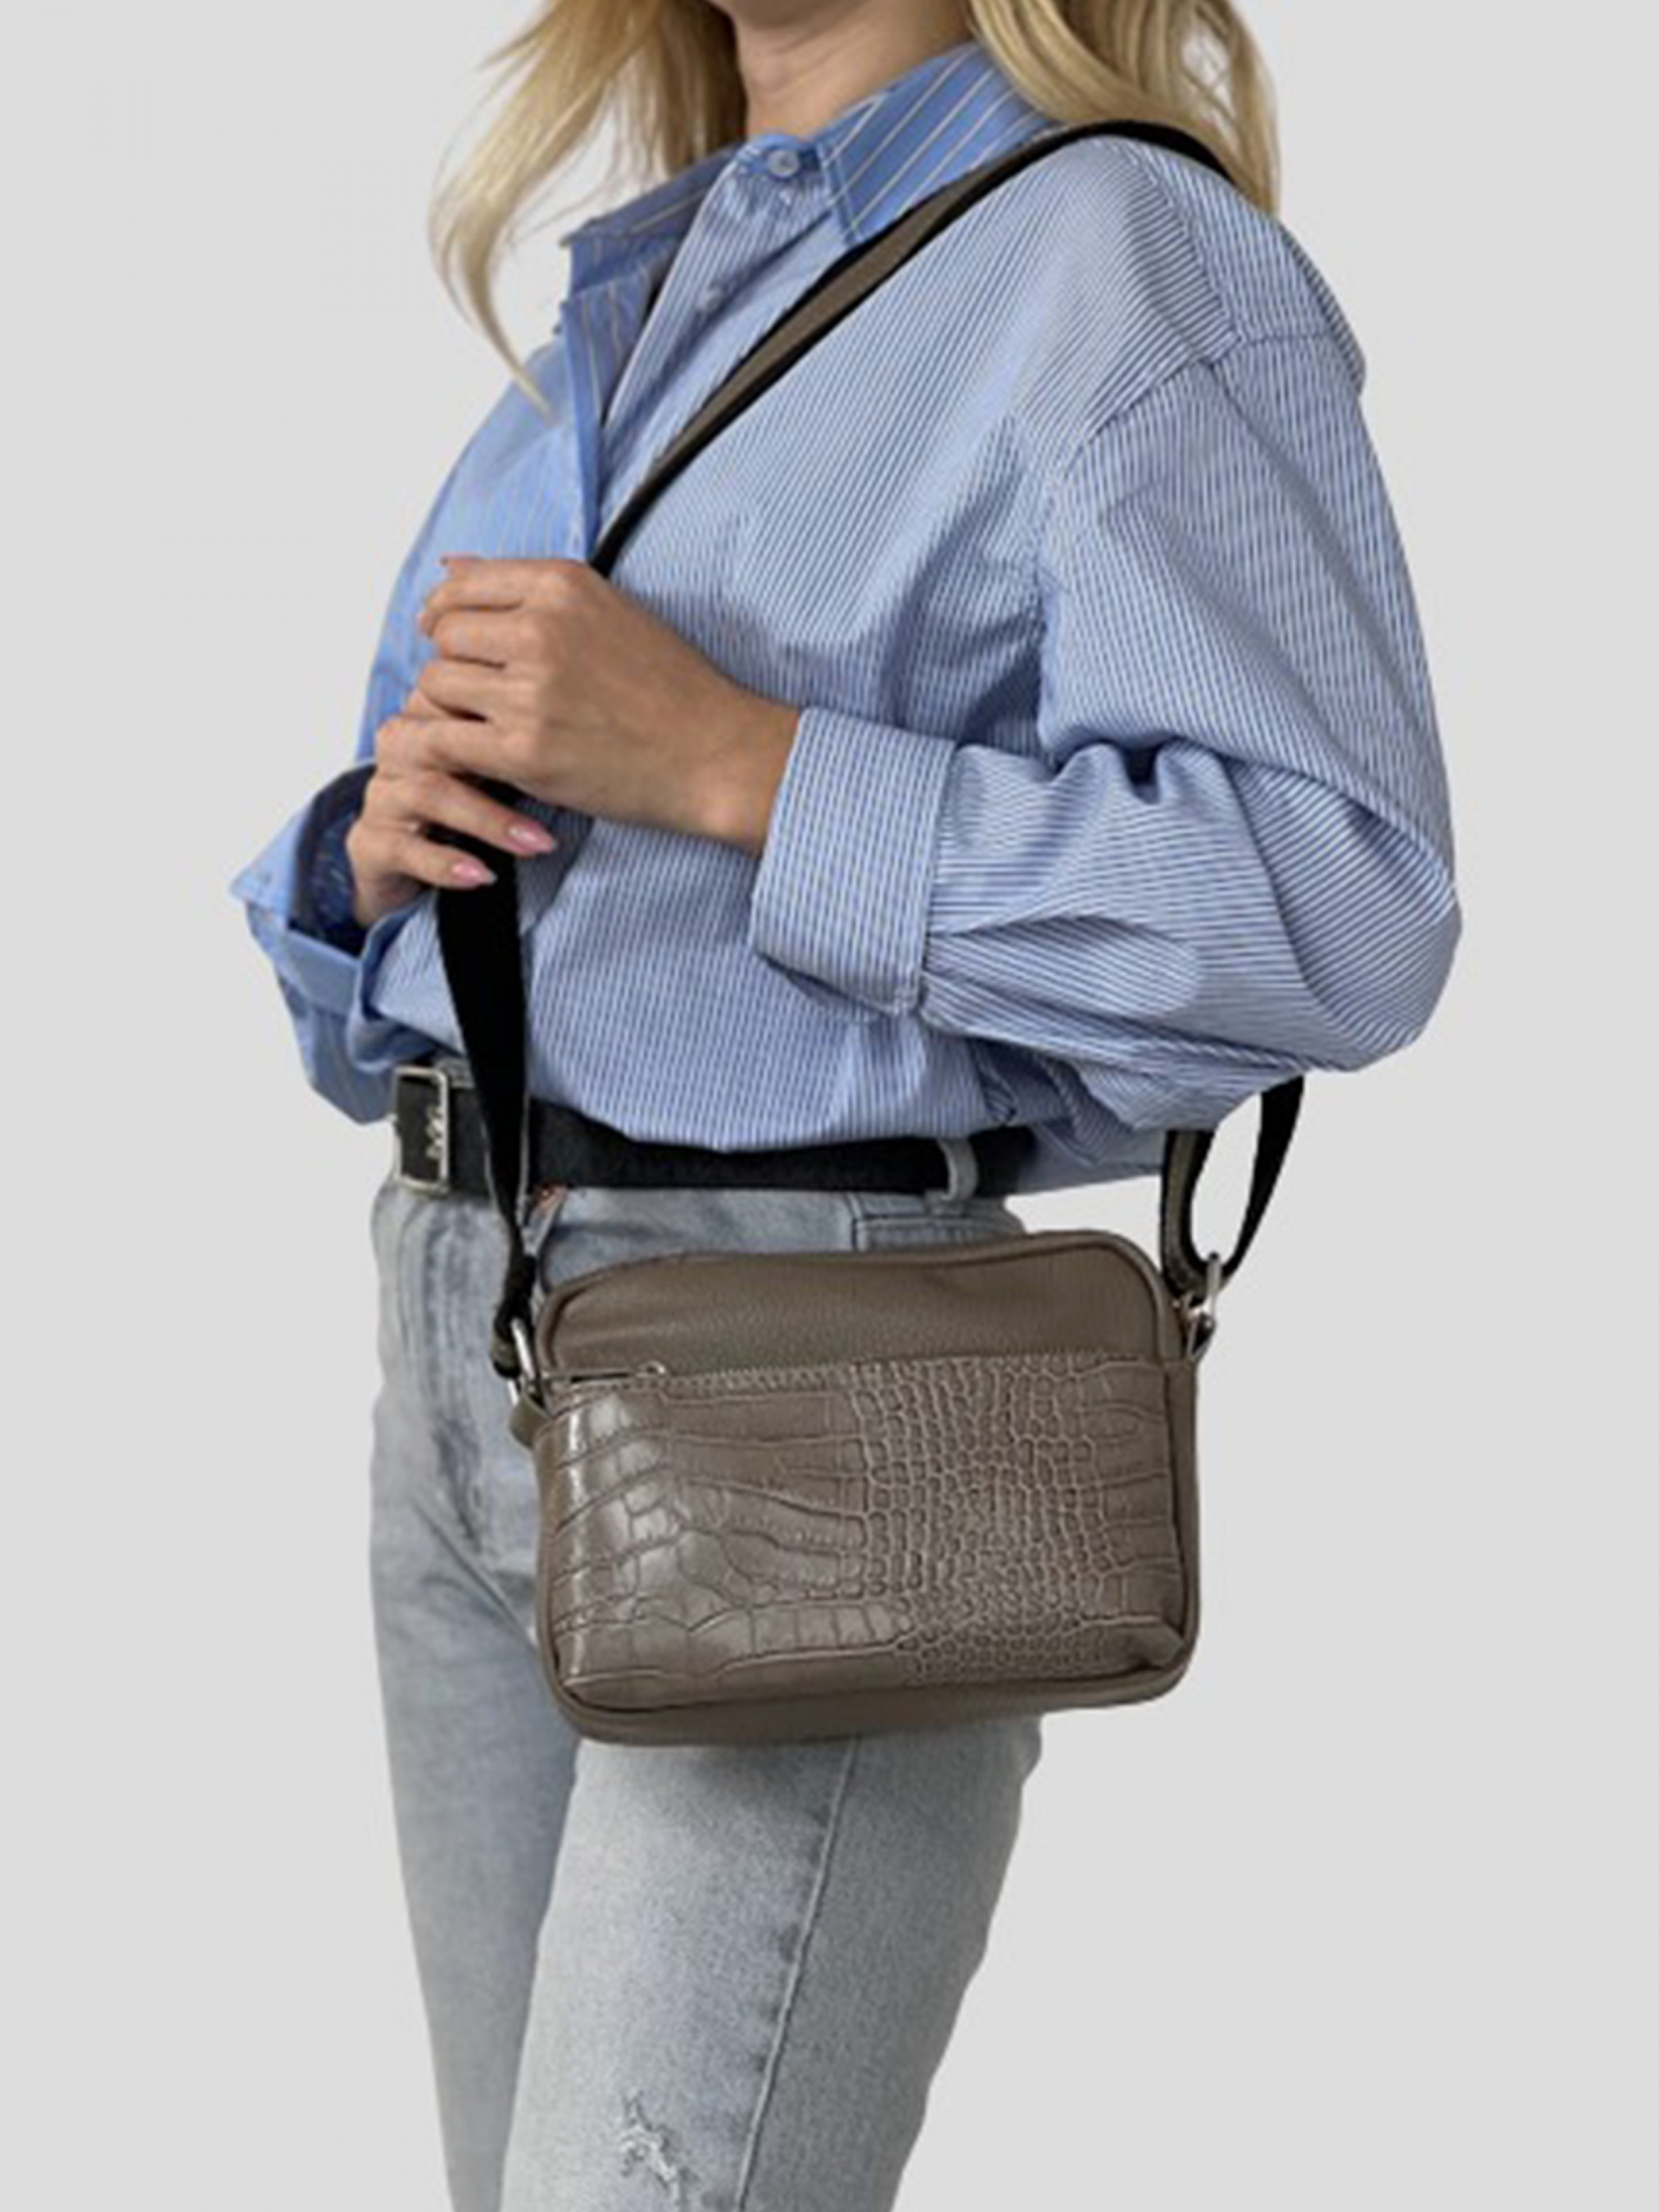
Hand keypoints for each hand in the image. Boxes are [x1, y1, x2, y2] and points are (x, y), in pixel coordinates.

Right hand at [343, 687, 560, 931]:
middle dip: (500, 760)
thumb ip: (538, 729)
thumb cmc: (476, 803)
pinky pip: (402, 849)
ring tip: (538, 844)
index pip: (460, 695)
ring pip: (428, 792)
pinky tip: (483, 876)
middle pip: (440, 734)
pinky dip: (445, 863)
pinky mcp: (373, 844)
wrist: (416, 862)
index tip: (573, 735)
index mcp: (436, 717)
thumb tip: (602, 696)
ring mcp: (385, 796)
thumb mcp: (514, 762)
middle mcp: (404, 750)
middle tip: (563, 786)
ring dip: (487, 820)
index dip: (507, 716)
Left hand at [412, 554, 799, 852]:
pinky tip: (474, 757)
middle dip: (454, 664)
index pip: (461, 588)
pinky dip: (447, 750)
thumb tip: (449, 567)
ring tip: (485, 725)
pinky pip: (445, 739)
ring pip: (438, 684)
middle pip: (444, 635)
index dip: (446, 617)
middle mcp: (540, 629)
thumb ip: (528, 589)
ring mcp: (529, 691)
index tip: (456, 642)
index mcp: (561, 586)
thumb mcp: (606, 609)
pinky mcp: (524, 751)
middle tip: (481, 694)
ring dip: (452, 707)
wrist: (714, 753)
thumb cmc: (670, 687)